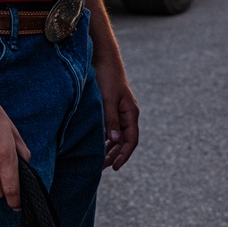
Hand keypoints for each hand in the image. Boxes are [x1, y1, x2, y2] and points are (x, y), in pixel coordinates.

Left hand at [94, 50, 138, 169]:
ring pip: (117, 136)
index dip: (124, 155)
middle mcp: (127, 115)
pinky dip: (104, 139)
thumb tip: (114, 141)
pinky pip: (110, 129)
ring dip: (109, 149)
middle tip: (102, 168)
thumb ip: (111, 120)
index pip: (131, 140)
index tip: (114, 167)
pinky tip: (96, 145)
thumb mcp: (108, 100)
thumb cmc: (107, 77)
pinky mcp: (110, 109)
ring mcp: (119, 112)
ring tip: (98, 161)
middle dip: (115, 155)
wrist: (103, 59)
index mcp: (131, 113)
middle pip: (124, 141)